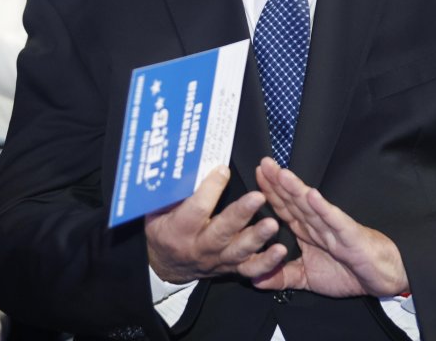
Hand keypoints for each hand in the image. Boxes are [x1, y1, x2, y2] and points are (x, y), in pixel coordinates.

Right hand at [145, 166, 286, 284]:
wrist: (166, 264)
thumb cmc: (162, 230)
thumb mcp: (156, 210)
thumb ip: (172, 192)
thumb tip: (187, 166)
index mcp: (178, 230)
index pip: (195, 210)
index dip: (209, 189)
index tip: (223, 170)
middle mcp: (199, 247)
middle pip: (221, 231)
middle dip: (240, 214)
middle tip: (258, 198)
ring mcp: (217, 259)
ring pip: (239, 251)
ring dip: (257, 237)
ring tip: (273, 224)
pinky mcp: (230, 267)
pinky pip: (250, 269)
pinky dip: (266, 263)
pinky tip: (280, 251)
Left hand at [253, 158, 408, 297]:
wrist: (381, 277)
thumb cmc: (349, 272)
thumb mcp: (307, 279)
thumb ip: (282, 277)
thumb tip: (254, 279)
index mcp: (307, 231)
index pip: (285, 208)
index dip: (270, 192)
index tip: (257, 175)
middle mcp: (317, 225)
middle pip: (294, 201)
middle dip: (278, 182)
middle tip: (264, 164)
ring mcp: (333, 228)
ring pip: (311, 206)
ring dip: (296, 190)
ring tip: (282, 175)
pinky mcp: (349, 235)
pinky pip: (334, 221)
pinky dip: (323, 209)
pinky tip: (312, 196)